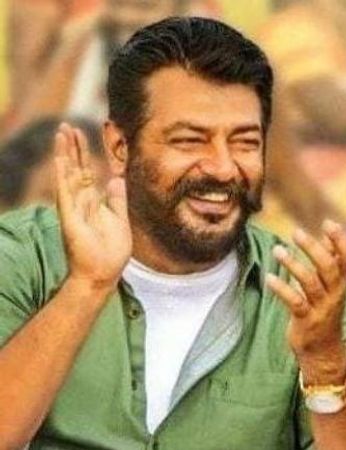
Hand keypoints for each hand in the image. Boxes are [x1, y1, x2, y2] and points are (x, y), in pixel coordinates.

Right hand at [54, 123, 130, 291]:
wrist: (102, 273)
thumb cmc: (110, 251)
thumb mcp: (120, 220)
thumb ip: (117, 200)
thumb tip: (116, 178)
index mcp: (93, 201)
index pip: (87, 170)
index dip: (85, 153)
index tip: (82, 133)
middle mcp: (81, 201)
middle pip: (75, 167)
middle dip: (72, 147)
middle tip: (67, 126)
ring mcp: (74, 207)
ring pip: (68, 174)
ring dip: (65, 154)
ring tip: (61, 133)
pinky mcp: (70, 216)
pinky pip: (65, 192)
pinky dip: (62, 175)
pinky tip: (60, 159)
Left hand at [266, 220, 345, 382]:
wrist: (324, 351)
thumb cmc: (325, 311)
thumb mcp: (332, 286)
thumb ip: (332, 260)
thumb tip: (328, 234)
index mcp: (342, 282)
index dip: (340, 239)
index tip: (328, 223)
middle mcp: (335, 293)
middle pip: (328, 267)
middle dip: (313, 248)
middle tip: (296, 232)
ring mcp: (321, 307)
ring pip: (310, 282)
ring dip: (293, 264)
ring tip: (277, 250)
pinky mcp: (306, 321)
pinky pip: (295, 302)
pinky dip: (282, 289)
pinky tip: (270, 278)